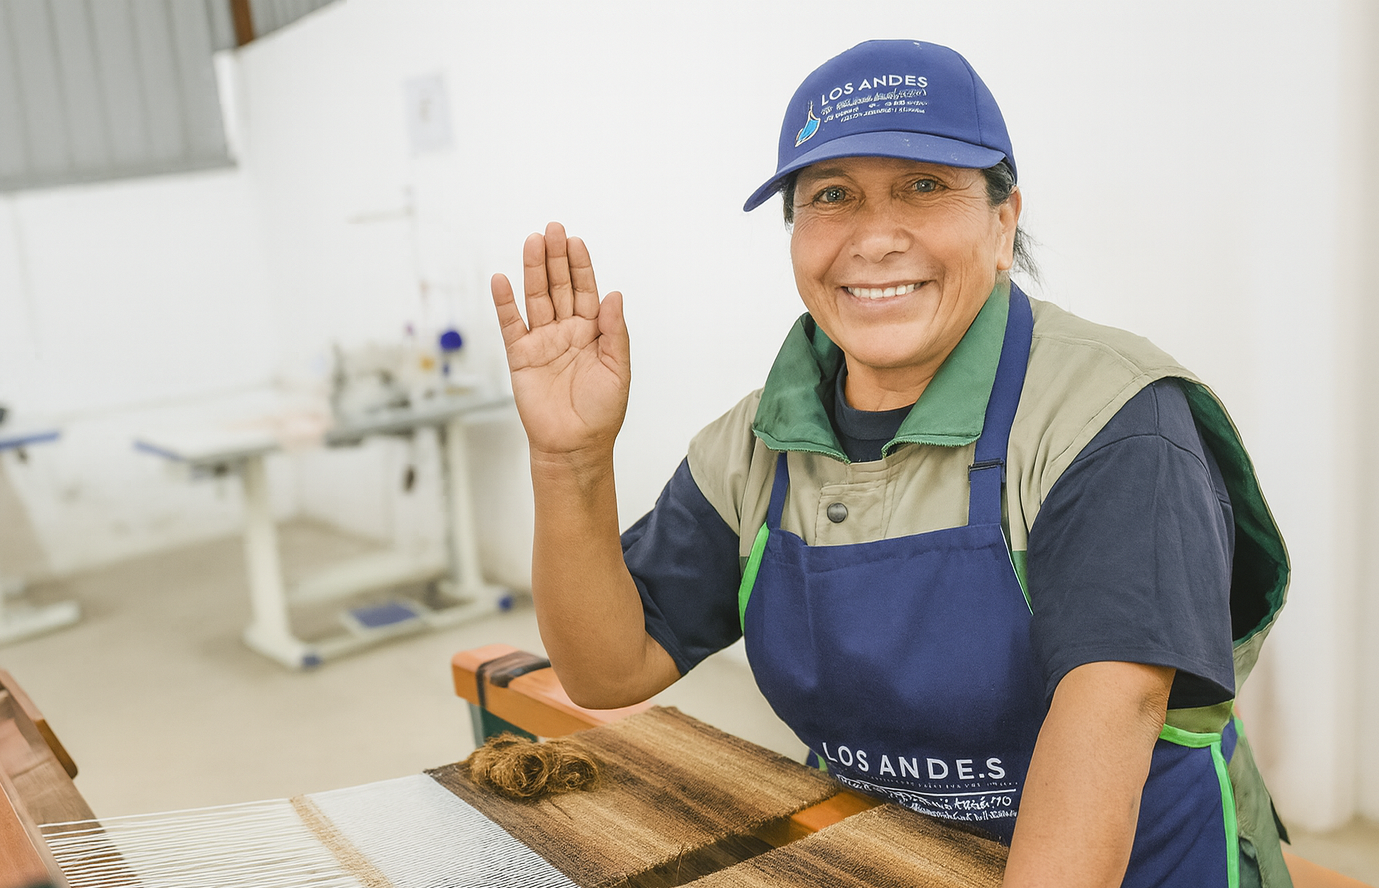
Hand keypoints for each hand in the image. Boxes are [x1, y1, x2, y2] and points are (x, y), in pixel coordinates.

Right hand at [491, 222, 630, 460]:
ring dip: (533, 270)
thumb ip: (615, 331)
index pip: (586, 291)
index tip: (575, 242)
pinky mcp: (521, 356)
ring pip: (536, 298)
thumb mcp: (618, 370)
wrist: (574, 445)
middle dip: (556, 258)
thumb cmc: (601, 412)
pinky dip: (505, 303)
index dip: (581, 266)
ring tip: (532, 242)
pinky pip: (510, 325)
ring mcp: (542, 341)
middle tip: (552, 229)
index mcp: (593, 332)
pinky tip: (502, 280)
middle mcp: (566, 331)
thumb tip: (614, 294)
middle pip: (559, 287)